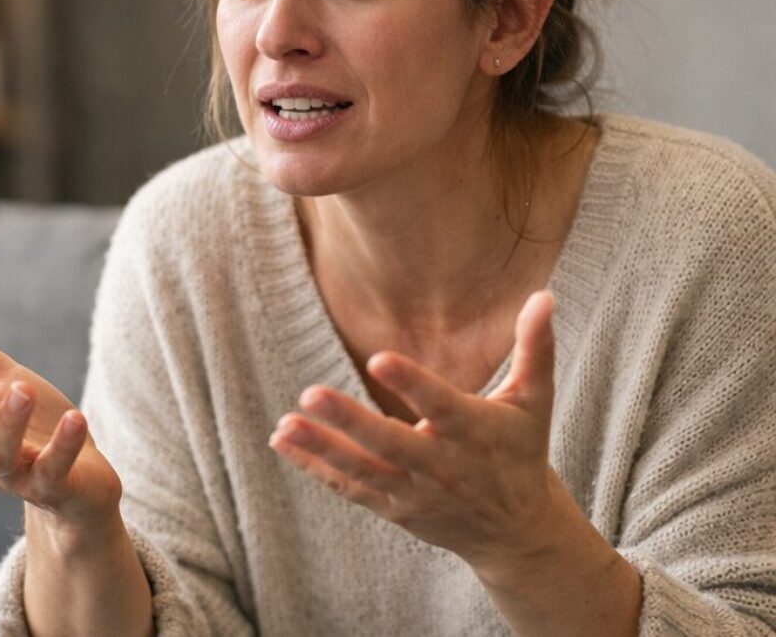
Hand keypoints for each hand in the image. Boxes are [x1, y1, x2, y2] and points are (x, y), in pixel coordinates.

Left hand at [269, 291, 582, 578]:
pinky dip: (315, 467)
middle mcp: (443, 466)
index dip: (412, 383)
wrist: (516, 531)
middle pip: (391, 443)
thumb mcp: (535, 401)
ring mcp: (415, 491)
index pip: (441, 406)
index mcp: (475, 432)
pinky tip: (282, 441)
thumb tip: (543, 294)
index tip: (378, 358)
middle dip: (350, 421)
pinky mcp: (394, 508)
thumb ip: (534, 347)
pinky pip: (350, 488)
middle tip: (310, 393)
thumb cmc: (521, 452)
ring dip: (320, 448)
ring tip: (284, 425)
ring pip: (362, 470)